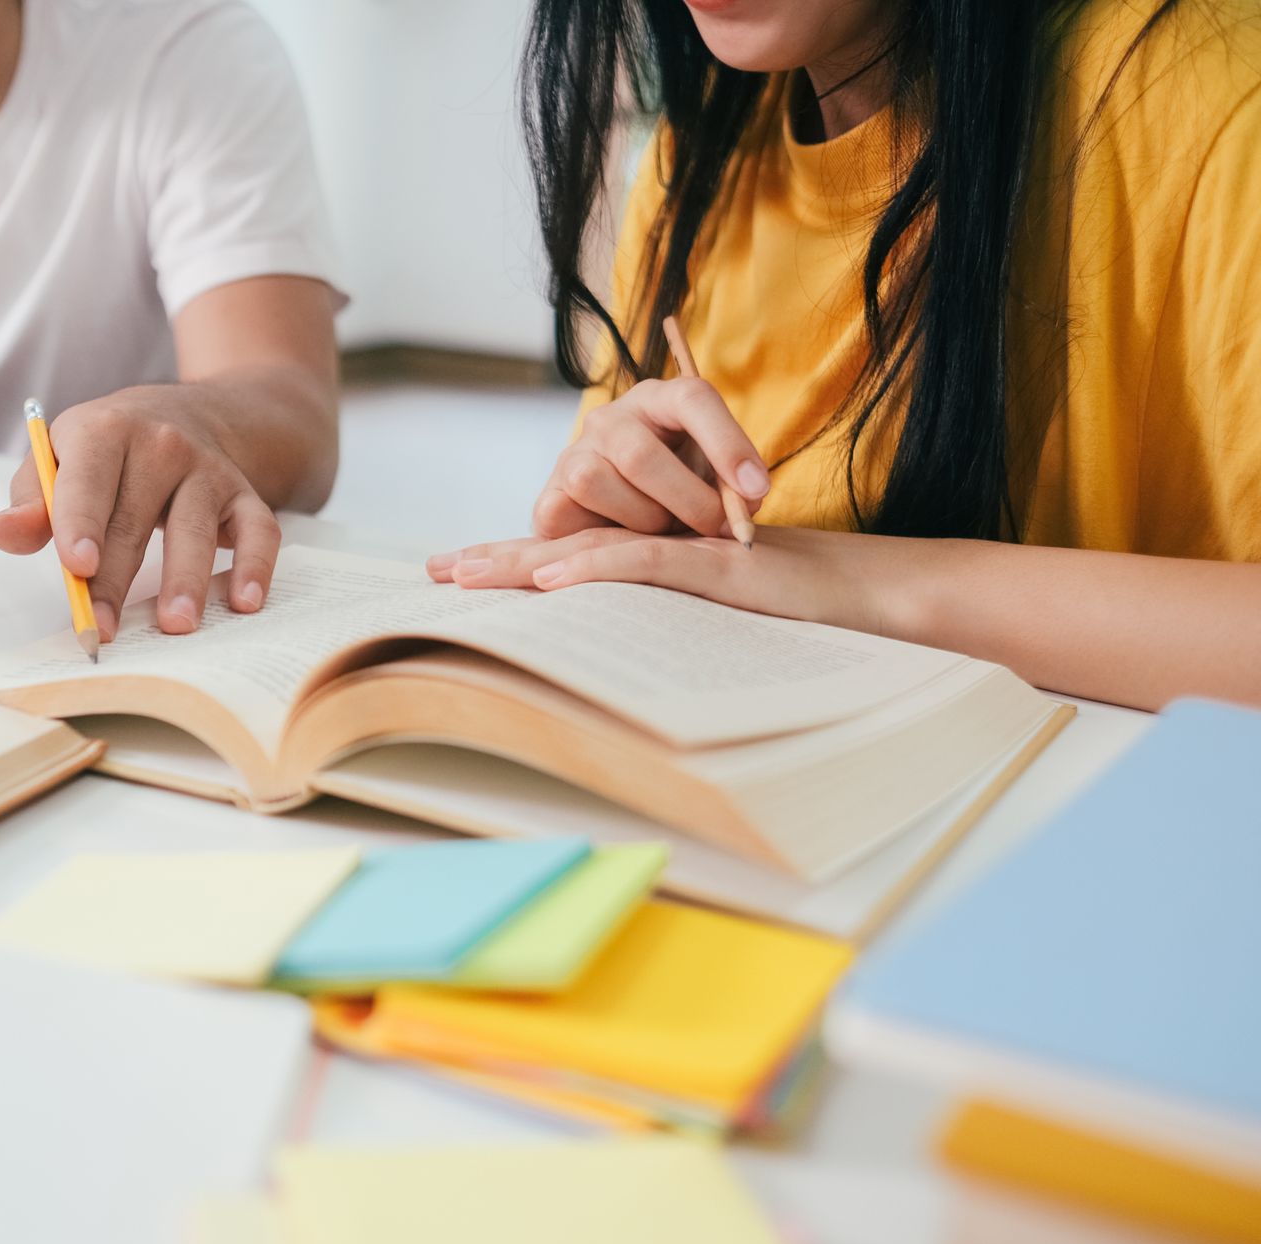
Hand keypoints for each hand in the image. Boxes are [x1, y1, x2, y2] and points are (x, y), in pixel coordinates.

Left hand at [0, 386, 280, 638]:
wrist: (186, 415)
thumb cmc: (109, 452)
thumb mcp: (60, 457)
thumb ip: (31, 499)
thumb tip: (5, 532)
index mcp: (105, 430)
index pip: (89, 479)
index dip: (81, 522)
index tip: (78, 567)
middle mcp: (161, 443)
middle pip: (134, 519)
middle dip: (117, 580)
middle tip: (103, 629)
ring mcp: (207, 469)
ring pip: (196, 527)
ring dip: (186, 579)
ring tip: (175, 624)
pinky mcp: (244, 494)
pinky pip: (259, 530)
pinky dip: (256, 566)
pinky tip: (245, 602)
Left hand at [427, 525, 934, 638]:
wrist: (846, 593)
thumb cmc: (775, 611)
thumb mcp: (698, 618)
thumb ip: (651, 617)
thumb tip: (600, 653)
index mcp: (643, 564)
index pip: (562, 562)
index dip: (508, 563)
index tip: (451, 574)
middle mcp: (652, 552)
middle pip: (556, 554)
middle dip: (494, 562)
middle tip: (434, 571)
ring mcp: (676, 556)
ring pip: (584, 556)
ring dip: (522, 565)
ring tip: (467, 575)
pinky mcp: (704, 567)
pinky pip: (638, 562)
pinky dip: (591, 569)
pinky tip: (549, 579)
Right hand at [532, 377, 769, 539]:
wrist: (626, 524)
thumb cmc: (683, 495)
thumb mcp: (714, 480)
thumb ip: (732, 488)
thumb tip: (745, 505)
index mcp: (660, 401)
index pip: (691, 400)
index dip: (727, 443)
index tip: (757, 490)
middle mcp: (611, 419)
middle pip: (639, 453)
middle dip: (687, 500)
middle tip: (717, 529)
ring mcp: (573, 454)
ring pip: (593, 480)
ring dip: (639, 519)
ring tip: (664, 531)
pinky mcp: (548, 494)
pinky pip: (562, 512)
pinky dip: (598, 534)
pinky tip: (626, 542)